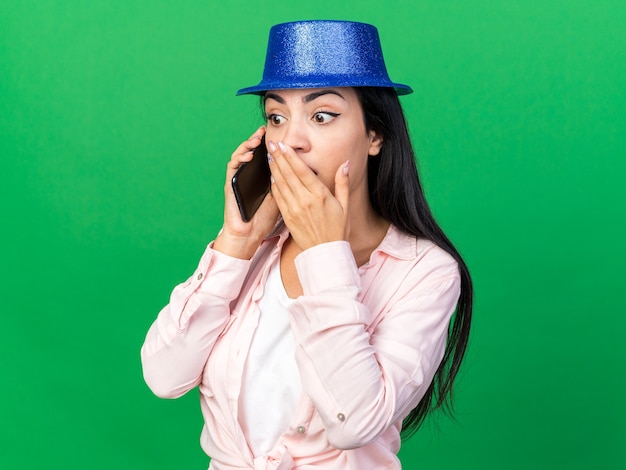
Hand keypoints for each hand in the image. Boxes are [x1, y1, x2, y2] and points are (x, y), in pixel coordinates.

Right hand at [214, 127, 278, 258]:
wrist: (249, 234)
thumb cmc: (265, 219)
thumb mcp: (282, 198)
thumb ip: (290, 184)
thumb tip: (306, 172)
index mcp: (261, 177)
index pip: (266, 156)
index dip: (270, 145)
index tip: (279, 135)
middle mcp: (249, 174)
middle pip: (253, 152)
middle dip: (258, 140)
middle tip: (264, 130)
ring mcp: (239, 178)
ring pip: (241, 155)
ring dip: (248, 145)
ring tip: (256, 139)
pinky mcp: (230, 184)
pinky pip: (233, 167)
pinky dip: (239, 159)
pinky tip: (248, 156)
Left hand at [267, 140, 349, 250]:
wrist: (325, 252)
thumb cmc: (338, 229)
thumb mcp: (345, 205)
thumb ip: (343, 183)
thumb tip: (345, 164)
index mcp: (320, 195)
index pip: (302, 170)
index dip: (290, 156)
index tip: (283, 144)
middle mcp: (305, 200)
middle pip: (288, 174)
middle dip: (278, 157)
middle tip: (271, 143)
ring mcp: (294, 209)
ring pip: (281, 184)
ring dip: (274, 169)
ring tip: (269, 156)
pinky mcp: (287, 217)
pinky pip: (278, 198)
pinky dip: (274, 185)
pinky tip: (271, 176)